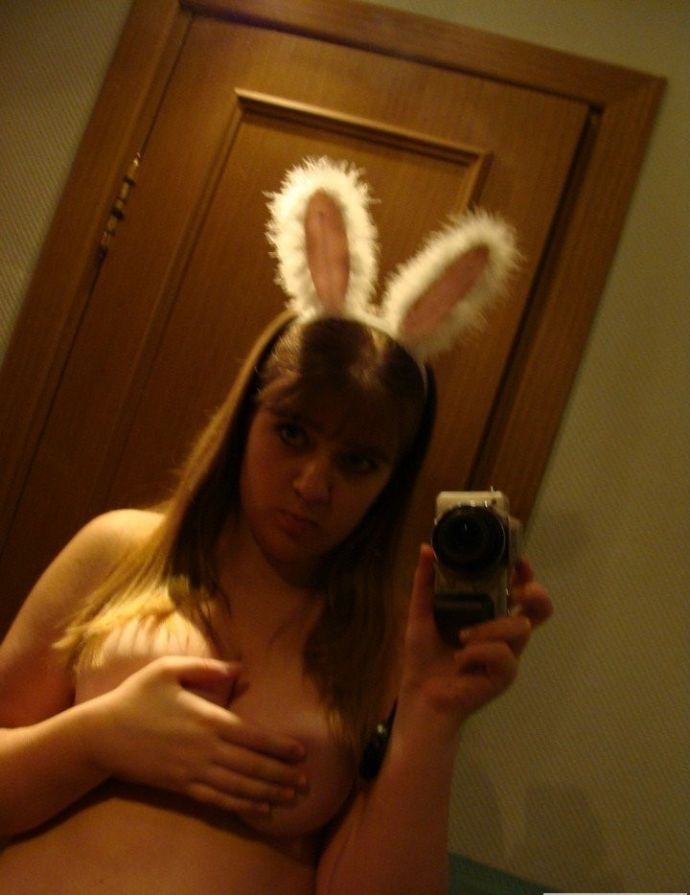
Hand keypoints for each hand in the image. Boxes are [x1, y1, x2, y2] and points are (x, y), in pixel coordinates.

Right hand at [88, 655, 306, 814]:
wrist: (101, 734)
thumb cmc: (136, 696)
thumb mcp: (168, 669)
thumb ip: (207, 668)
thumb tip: (241, 669)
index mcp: (207, 719)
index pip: (252, 736)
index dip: (279, 746)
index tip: (301, 752)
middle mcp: (204, 749)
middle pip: (252, 766)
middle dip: (282, 775)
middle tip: (307, 782)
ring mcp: (193, 771)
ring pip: (239, 786)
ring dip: (269, 792)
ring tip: (292, 797)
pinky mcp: (181, 786)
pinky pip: (217, 799)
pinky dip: (242, 805)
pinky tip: (260, 808)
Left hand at [400, 545, 552, 725]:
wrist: (420, 693)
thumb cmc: (425, 656)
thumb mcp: (422, 613)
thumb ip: (425, 583)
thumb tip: (426, 549)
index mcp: (490, 614)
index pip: (519, 590)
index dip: (525, 574)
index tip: (517, 562)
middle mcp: (504, 632)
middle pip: (540, 609)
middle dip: (535, 594)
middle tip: (518, 593)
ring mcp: (507, 655)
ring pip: (520, 628)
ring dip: (490, 628)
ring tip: (462, 636)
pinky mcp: (503, 676)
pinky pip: (504, 656)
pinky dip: (480, 652)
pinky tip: (461, 659)